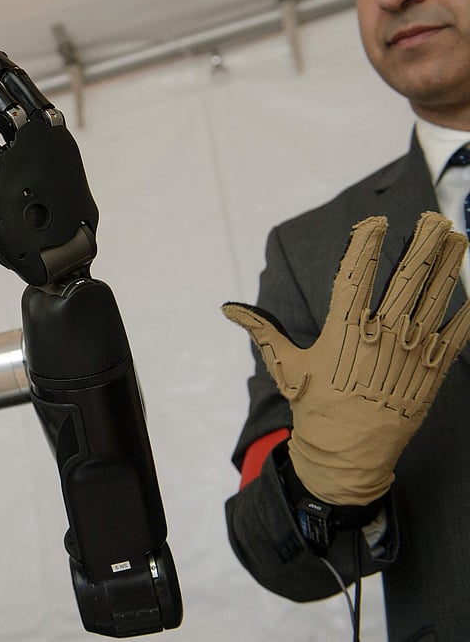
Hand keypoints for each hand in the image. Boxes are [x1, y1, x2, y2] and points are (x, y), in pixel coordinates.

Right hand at [223, 212, 469, 504]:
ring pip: (436, 298)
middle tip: (434, 218)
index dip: (366, 244)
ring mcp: (411, 352)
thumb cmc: (314, 407)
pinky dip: (469, 310)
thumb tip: (227, 308)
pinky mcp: (432, 371)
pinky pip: (458, 333)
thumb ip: (262, 330)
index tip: (376, 221)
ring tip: (458, 237)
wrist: (347, 454)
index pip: (357, 275)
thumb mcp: (286, 365)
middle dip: (423, 244)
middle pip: (407, 278)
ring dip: (449, 264)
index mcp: (344, 331)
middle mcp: (381, 336)